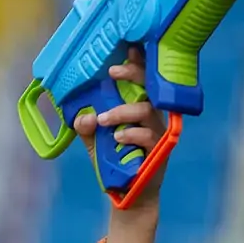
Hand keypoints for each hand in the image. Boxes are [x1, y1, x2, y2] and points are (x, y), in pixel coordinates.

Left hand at [72, 46, 168, 208]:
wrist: (129, 193)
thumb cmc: (115, 162)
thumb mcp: (94, 143)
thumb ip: (86, 128)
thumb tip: (83, 116)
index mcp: (139, 108)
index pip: (141, 81)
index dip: (138, 63)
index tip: (128, 49)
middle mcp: (152, 115)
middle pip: (149, 86)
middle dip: (132, 74)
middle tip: (112, 73)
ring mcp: (158, 131)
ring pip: (145, 110)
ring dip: (121, 112)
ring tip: (102, 120)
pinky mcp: (160, 149)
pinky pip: (148, 135)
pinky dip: (130, 134)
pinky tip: (117, 138)